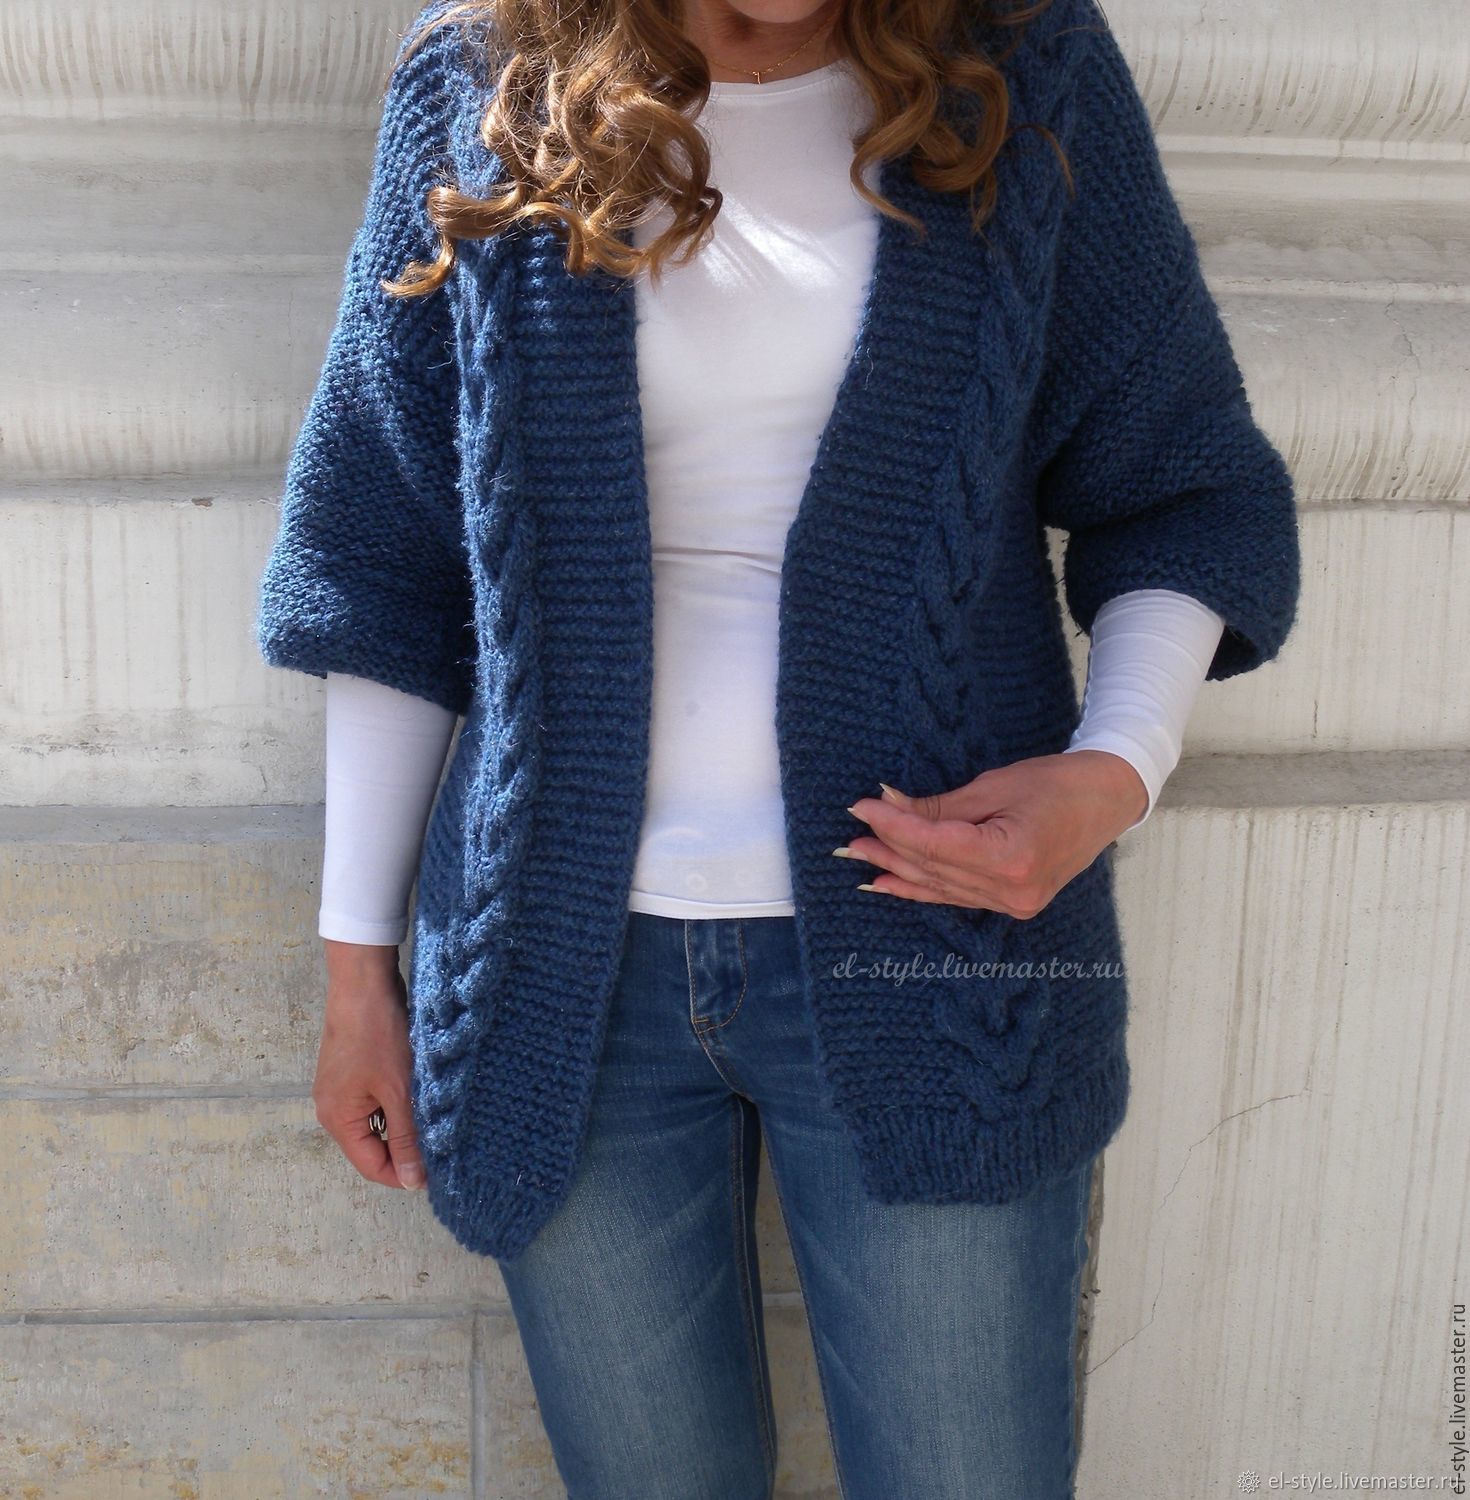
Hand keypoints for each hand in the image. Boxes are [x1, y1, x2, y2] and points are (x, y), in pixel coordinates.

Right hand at [313, 940, 425, 1190]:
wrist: (363, 983)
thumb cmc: (379, 1035)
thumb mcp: (399, 1092)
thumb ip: (405, 1139)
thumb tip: (413, 1183)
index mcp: (338, 1121)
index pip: (371, 1167)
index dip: (405, 1174)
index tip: (438, 1170)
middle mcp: (331, 1109)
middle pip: (371, 1147)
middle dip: (404, 1148)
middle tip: (441, 1140)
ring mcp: (338, 1089)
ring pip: (375, 1123)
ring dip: (402, 1123)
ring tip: (431, 1114)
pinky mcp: (348, 1071)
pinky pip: (373, 1101)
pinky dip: (394, 1102)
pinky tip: (416, 1091)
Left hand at [836, 750, 1146, 917]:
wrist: (1108, 800)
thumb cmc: (1057, 783)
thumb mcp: (993, 787)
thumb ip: (939, 807)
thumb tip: (888, 806)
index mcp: (1010, 858)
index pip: (933, 845)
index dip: (892, 827)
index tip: (860, 808)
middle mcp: (1011, 890)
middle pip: (933, 868)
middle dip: (888, 849)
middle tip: (850, 834)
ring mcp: (1014, 904)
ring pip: (940, 887)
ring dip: (898, 871)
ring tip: (860, 857)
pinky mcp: (1014, 905)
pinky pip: (956, 897)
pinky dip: (922, 888)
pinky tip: (890, 883)